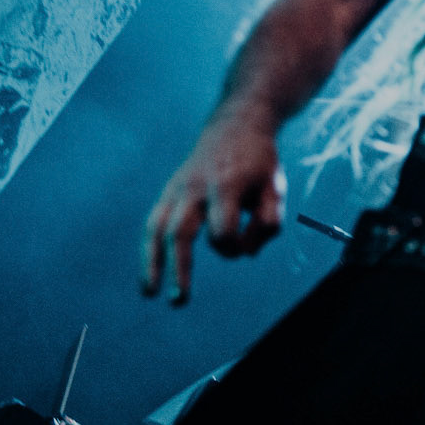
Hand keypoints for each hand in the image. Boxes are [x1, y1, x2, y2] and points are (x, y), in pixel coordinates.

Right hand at [140, 104, 285, 304]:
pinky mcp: (169, 191)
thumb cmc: (259, 163)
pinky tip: (148, 278)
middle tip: (180, 299)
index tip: (245, 246)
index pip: (223, 229)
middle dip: (179, 268)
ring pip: (158, 228)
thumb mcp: (275, 189)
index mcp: (227, 185)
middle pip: (180, 232)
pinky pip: (154, 223)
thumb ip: (268, 223)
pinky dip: (148, 251)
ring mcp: (179, 188)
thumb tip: (246, 254)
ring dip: (152, 263)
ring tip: (150, 294)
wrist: (237, 124)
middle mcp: (197, 187)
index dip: (235, 246)